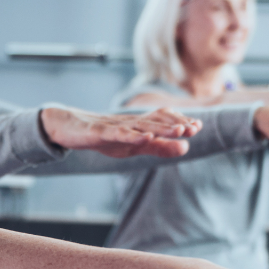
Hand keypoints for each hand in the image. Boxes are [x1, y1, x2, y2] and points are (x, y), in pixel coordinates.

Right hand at [40, 106, 202, 158]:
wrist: (68, 127)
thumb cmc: (103, 136)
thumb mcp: (133, 146)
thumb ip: (159, 147)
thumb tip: (186, 148)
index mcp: (139, 125)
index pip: (163, 121)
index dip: (180, 123)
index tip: (199, 127)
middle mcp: (129, 122)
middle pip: (155, 121)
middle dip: (176, 124)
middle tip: (196, 127)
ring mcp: (114, 126)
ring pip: (140, 126)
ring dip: (160, 128)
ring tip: (178, 130)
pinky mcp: (99, 132)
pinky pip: (117, 133)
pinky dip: (132, 135)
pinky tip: (145, 137)